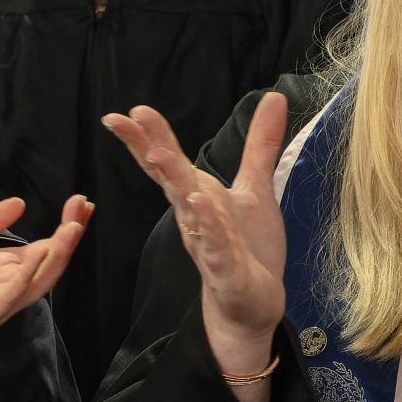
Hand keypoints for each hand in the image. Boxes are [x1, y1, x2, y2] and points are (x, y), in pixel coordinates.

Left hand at [0, 194, 89, 360]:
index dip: (63, 228)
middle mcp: (6, 288)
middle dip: (69, 236)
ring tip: (72, 227)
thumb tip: (20, 202)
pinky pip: (12, 294)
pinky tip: (38, 251)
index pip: (43, 249)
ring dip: (58, 254)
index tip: (79, 202)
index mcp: (1, 271)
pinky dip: (28, 274)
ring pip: (39, 280)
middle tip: (83, 206)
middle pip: (49, 262)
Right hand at [104, 97, 287, 374]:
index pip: (168, 162)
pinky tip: (201, 205)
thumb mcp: (255, 188)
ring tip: (160, 154)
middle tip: (131, 118)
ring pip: (188, 210)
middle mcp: (196, 216)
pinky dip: (208, 228)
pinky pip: (215, 247)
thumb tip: (273, 96)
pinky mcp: (226, 271)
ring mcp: (208, 243)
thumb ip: (260, 144)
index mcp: (198, 195)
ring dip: (174, 183)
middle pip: (170, 177)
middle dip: (151, 147)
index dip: (148, 136)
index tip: (128, 110)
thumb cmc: (246, 247)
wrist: (251, 305)